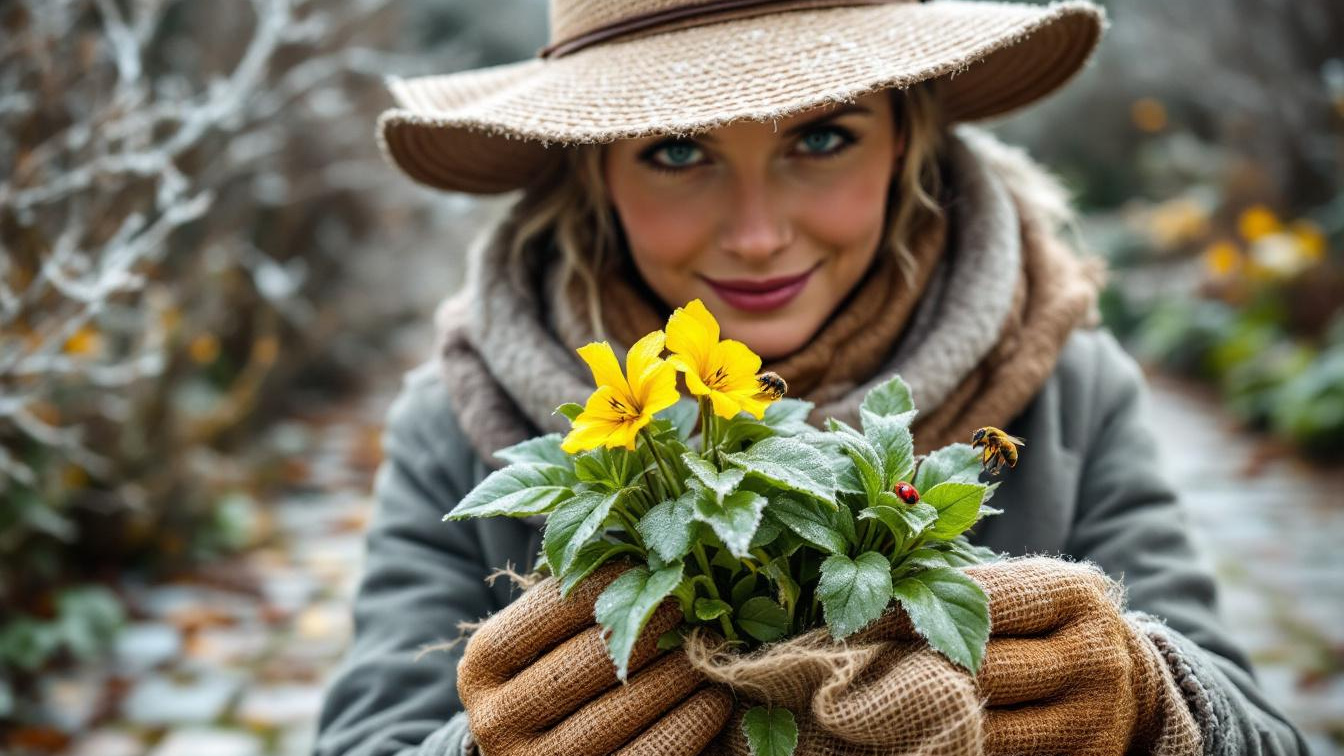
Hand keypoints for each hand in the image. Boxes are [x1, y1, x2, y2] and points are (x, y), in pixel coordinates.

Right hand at [457, 561, 731, 754]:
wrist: (538, 753)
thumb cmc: (556, 669)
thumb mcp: (548, 633)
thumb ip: (581, 595)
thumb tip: (656, 559)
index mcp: (482, 665)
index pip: (550, 611)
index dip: (609, 584)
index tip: (653, 569)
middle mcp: (496, 720)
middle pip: (583, 665)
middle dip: (648, 632)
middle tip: (693, 611)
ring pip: (613, 717)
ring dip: (675, 679)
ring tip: (709, 652)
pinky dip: (686, 727)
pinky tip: (714, 702)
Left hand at [698, 557, 1197, 755]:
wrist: (1135, 685)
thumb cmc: (1049, 625)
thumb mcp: (1027, 591)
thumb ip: (961, 586)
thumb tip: (863, 582)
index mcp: (1073, 593)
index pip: (978, 600)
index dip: (906, 613)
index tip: (846, 623)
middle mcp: (1095, 655)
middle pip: (980, 669)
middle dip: (905, 673)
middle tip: (836, 676)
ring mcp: (1095, 718)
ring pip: (988, 729)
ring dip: (921, 725)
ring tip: (859, 717)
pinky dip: (954, 754)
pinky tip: (911, 745)